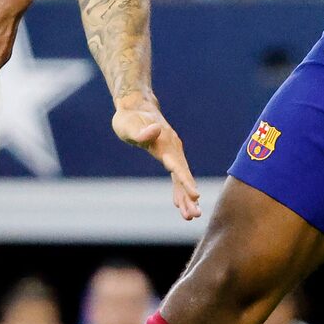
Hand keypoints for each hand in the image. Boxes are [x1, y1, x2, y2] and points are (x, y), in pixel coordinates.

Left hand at [113, 99, 200, 219]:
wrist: (136, 106)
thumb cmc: (129, 117)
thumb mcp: (128, 124)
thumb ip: (141, 131)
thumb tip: (156, 130)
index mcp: (164, 143)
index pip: (177, 165)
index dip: (185, 181)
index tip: (195, 195)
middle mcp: (173, 149)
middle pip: (183, 175)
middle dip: (189, 196)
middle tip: (195, 215)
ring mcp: (173, 152)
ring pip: (182, 177)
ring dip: (186, 197)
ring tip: (191, 217)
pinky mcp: (169, 155)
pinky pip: (176, 175)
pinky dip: (179, 189)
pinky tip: (180, 204)